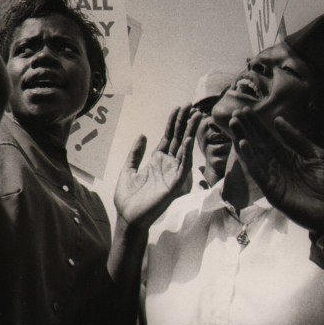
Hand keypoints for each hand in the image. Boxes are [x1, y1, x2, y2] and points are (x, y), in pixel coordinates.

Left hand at [114, 105, 199, 230]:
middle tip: (192, 106)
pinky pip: (183, 166)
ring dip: (190, 133)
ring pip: (184, 149)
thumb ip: (135, 153)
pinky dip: (186, 153)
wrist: (128, 218)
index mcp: (157, 161)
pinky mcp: (174, 185)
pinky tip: (188, 140)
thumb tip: (142, 135)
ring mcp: (172, 174)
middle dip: (185, 122)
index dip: (174, 123)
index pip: (169, 137)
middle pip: (179, 139)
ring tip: (196, 117)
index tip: (179, 108)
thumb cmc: (128, 198)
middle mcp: (167, 165)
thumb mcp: (128, 169)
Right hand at [230, 110, 323, 234]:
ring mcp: (272, 177)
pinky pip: (258, 172)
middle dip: (246, 129)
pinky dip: (250, 158)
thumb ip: (297, 138)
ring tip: (235, 125)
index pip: (267, 137)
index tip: (245, 110)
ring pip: (254, 155)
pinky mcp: (271, 190)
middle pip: (258, 144)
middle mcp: (276, 165)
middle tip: (235, 113)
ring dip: (243, 140)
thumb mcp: (316, 154)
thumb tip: (278, 119)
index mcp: (287, 155)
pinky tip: (243, 144)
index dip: (256, 125)